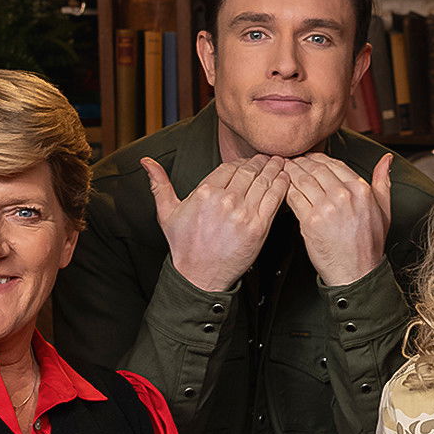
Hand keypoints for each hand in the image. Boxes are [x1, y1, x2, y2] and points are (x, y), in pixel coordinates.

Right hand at [143, 155, 290, 292]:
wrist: (199, 276)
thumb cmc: (183, 245)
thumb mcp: (167, 212)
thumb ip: (159, 184)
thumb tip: (147, 162)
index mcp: (205, 192)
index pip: (229, 167)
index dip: (241, 162)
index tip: (248, 162)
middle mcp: (225, 199)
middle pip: (249, 172)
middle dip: (261, 162)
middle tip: (269, 157)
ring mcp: (243, 213)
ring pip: (264, 182)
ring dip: (275, 169)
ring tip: (281, 162)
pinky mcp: (259, 227)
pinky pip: (274, 199)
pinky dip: (282, 186)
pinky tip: (286, 179)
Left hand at [283, 152, 391, 287]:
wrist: (357, 273)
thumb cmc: (369, 245)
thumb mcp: (384, 210)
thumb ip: (383, 182)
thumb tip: (386, 159)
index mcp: (361, 190)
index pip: (334, 163)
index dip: (318, 158)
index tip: (309, 157)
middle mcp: (343, 195)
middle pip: (316, 169)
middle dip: (300, 162)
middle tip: (290, 160)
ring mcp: (325, 208)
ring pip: (302, 180)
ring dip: (290, 172)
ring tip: (283, 169)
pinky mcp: (310, 222)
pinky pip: (293, 197)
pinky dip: (286, 189)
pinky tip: (282, 187)